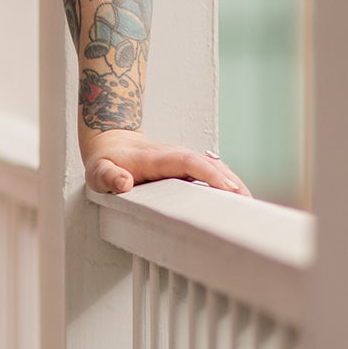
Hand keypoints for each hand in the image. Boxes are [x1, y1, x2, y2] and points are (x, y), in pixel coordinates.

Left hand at [82, 131, 252, 198]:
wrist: (112, 143)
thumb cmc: (106, 162)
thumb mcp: (98, 171)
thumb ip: (108, 177)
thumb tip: (124, 183)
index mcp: (157, 158)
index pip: (187, 162)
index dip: (207, 173)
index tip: (225, 187)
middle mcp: (176, 155)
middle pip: (209, 164)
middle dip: (229, 181)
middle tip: (247, 202)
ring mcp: (184, 160)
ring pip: (214, 168)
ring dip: (232, 183)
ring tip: (249, 205)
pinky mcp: (188, 167)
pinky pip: (211, 173)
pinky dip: (227, 184)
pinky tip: (240, 200)